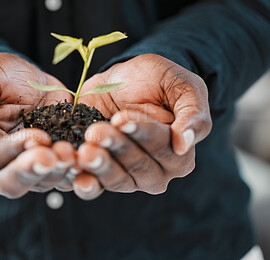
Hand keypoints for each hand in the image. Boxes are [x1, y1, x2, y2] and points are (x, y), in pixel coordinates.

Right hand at [0, 53, 74, 197]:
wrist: (21, 75)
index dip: (14, 150)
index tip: (37, 136)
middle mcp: (1, 166)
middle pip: (13, 183)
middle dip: (36, 170)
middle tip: (56, 157)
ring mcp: (29, 165)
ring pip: (42, 182)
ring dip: (59, 170)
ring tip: (73, 153)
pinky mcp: (53, 159)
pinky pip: (64, 173)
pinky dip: (76, 168)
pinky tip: (86, 156)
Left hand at [73, 54, 211, 198]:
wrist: (121, 82)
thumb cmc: (156, 82)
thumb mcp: (181, 85)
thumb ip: (193, 112)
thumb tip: (185, 144)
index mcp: (180, 154)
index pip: (163, 147)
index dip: (141, 133)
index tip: (121, 118)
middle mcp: (156, 172)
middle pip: (138, 165)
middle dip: (116, 147)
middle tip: (96, 131)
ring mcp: (128, 177)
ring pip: (116, 179)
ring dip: (99, 165)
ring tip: (84, 150)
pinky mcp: (102, 174)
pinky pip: (95, 186)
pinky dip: (85, 183)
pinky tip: (76, 174)